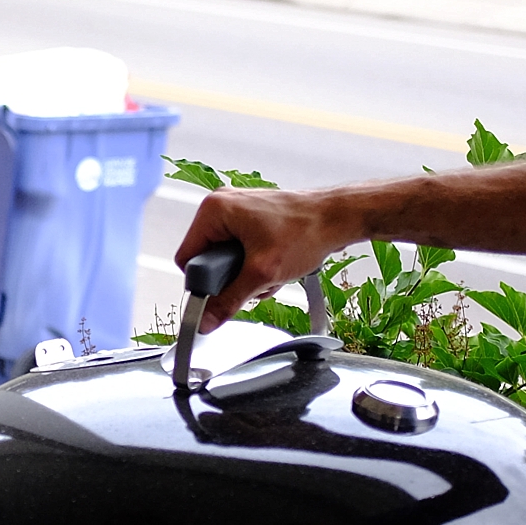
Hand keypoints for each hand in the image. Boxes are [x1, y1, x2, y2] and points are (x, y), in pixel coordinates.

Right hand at [173, 189, 358, 330]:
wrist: (338, 218)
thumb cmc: (306, 231)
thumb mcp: (262, 274)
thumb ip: (229, 300)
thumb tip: (206, 320)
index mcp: (214, 209)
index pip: (187, 258)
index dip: (203, 283)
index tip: (224, 292)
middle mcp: (222, 205)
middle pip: (207, 259)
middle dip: (232, 278)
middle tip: (256, 278)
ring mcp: (237, 210)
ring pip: (226, 258)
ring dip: (247, 273)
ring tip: (270, 270)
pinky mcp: (252, 217)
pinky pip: (241, 250)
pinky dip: (256, 263)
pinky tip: (275, 264)